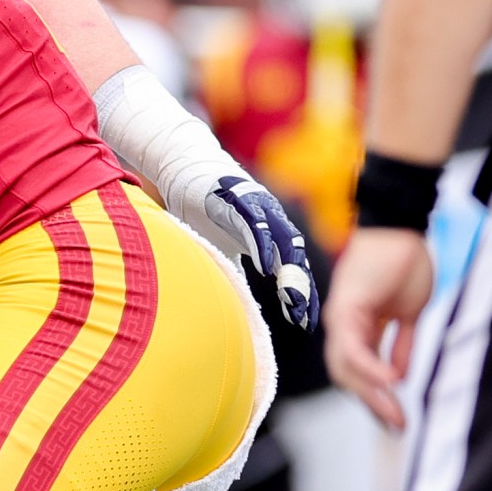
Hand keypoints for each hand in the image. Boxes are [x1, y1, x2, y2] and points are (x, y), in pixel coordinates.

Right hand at [206, 174, 317, 329]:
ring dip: (289, 271)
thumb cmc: (204, 209)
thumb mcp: (222, 246)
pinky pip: (254, 225)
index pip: (292, 269)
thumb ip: (234, 269)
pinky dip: (261, 245)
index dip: (300, 294)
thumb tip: (236, 300)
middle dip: (300, 289)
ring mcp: (258, 210)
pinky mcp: (240, 200)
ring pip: (281, 243)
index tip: (304, 322)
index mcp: (269, 235)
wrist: (187, 168)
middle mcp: (271, 222)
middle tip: (303, 317)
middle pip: (294, 259)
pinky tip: (265, 266)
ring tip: (292, 299)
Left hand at [322, 228, 435, 429]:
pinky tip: (391, 381)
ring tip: (395, 413)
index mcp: (359, 329)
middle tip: (399, 426)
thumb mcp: (410, 313)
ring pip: (347, 368)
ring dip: (372, 393)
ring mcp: (341, 320)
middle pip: (350, 377)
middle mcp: (344, 328)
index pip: (360, 372)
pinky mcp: (346, 309)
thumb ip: (401, 344)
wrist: (402, 228)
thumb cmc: (405, 263)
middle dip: (375, 404)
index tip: (398, 419)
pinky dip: (370, 366)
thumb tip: (400, 374)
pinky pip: (353, 347)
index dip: (378, 397)